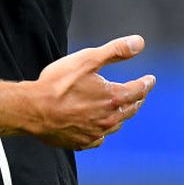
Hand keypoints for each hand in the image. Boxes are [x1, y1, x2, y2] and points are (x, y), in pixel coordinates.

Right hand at [29, 35, 154, 149]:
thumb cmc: (58, 83)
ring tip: (120, 110)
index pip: (138, 90)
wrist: (33, 109)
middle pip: (130, 109)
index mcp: (113, 97)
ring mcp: (95, 132)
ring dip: (121, 116)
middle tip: (139, 95)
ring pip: (116, 125)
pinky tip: (98, 129)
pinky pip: (98, 138)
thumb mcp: (87, 60)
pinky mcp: (82, 141)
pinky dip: (101, 132)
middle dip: (137, 100)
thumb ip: (115, 50)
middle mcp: (109, 118)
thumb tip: (139, 42)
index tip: (150, 80)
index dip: (146, 83)